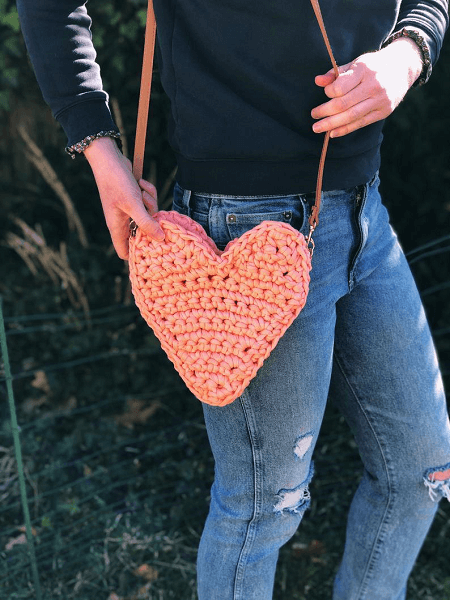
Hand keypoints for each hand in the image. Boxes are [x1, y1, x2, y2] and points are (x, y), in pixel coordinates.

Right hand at [83, 137, 164, 259]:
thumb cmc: (117, 183)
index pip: (125, 252)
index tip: (152, 250)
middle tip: (153, 214)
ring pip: (148, 215)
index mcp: (118, 227)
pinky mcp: (135, 198)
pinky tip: (141, 183)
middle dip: (151, 223)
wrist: (110, 158)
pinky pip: (148, 201)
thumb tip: (160, 239)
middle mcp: (123, 221)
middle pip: (143, 233)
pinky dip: (148, 192)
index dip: (137, 254)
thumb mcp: (134, 205)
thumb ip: (146, 223)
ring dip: (150, 202)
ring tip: (142, 191)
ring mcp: (129, 209)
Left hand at [311, 37, 422, 137]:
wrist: (403, 67)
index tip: (326, 93)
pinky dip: (345, 129)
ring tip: (317, 128)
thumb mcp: (356, 63)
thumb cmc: (374, 65)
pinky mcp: (383, 112)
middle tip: (313, 115)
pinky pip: (360, 123)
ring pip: (351, 116)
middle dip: (325, 112)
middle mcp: (373, 85)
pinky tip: (333, 132)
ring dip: (331, 124)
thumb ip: (336, 73)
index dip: (329, 92)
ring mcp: (380, 100)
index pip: (340, 87)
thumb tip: (318, 81)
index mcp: (364, 70)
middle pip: (343, 104)